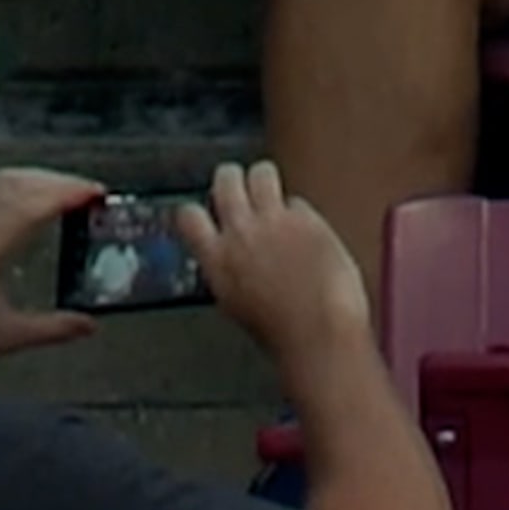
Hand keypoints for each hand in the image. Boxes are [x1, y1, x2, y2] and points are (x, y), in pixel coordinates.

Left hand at [0, 167, 102, 377]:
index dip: (65, 194)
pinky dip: (20, 188)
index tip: (96, 194)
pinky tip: (36, 199)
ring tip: (71, 191)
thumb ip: (54, 328)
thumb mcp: (6, 337)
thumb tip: (92, 323)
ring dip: (38, 180)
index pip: (28, 206)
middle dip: (57, 181)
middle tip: (91, 191)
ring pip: (0, 183)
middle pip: (14, 184)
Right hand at [176, 160, 373, 365]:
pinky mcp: (308, 220)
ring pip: (261, 173)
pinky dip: (303, 213)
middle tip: (244, 189)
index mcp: (216, 260)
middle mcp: (240, 233)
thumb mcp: (237, 303)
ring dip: (266, 180)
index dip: (199, 210)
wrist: (319, 336)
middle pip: (225, 179)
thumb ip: (230, 270)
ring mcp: (274, 221)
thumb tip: (233, 259)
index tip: (208, 212)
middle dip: (233, 180)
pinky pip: (299, 202)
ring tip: (274, 195)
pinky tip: (310, 231)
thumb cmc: (282, 334)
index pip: (189, 215)